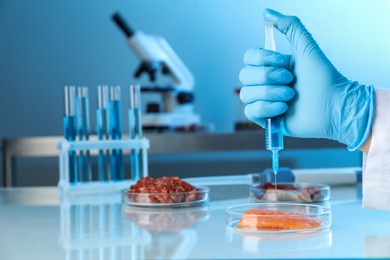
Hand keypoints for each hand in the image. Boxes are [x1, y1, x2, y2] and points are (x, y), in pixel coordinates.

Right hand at [239, 9, 373, 149]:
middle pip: (244, 75)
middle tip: (291, 80)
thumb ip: (289, 26)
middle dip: (268, 77)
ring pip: (245, 94)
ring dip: (270, 93)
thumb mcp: (306, 46)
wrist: (335, 105)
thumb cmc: (324, 78)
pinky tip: (284, 109)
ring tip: (290, 96)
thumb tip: (266, 13)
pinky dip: (267, 108)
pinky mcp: (266, 119)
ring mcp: (264, 101)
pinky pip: (250, 112)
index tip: (284, 62)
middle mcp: (265, 83)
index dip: (262, 59)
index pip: (248, 58)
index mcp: (272, 66)